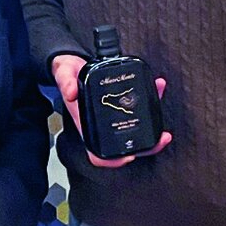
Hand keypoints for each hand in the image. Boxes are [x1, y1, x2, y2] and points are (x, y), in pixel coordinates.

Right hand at [52, 53, 171, 166]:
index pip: (99, 153)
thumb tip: (71, 92)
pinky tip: (157, 84)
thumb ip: (65, 82)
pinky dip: (151, 97)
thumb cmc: (67, 74)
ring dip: (153, 119)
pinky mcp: (122, 102)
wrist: (72, 64)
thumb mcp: (63, 73)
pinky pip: (139, 106)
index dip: (113, 160)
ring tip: (161, 103)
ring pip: (137, 126)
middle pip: (126, 144)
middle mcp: (103, 123)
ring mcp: (114, 114)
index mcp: (88, 124)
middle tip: (162, 137)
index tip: (129, 156)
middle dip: (146, 144)